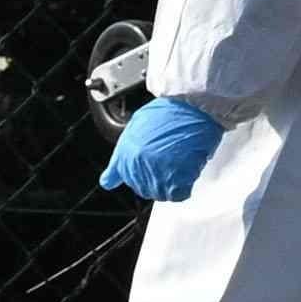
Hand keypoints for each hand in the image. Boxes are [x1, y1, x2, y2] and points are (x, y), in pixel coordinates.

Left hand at [104, 92, 230, 206]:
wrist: (190, 106)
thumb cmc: (167, 111)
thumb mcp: (135, 126)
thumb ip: (123, 152)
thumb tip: (110, 175)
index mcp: (124, 153)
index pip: (119, 178)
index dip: (134, 177)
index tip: (140, 179)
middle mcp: (137, 165)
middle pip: (143, 189)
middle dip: (155, 181)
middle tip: (167, 166)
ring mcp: (157, 173)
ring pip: (161, 194)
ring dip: (170, 185)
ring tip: (178, 167)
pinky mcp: (178, 178)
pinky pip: (178, 194)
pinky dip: (183, 188)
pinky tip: (186, 174)